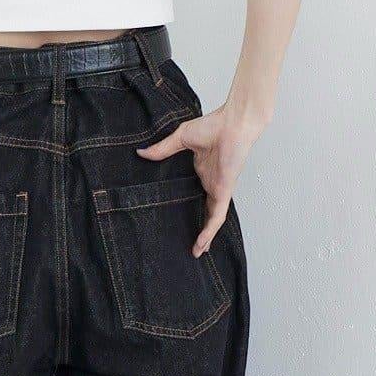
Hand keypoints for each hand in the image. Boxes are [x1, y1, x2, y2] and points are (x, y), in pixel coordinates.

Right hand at [136, 106, 262, 255]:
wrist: (233, 123)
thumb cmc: (213, 126)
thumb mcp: (181, 139)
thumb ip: (162, 149)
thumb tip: (141, 153)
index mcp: (202, 172)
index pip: (193, 194)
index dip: (187, 206)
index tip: (176, 216)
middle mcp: (210, 183)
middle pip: (203, 211)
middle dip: (199, 227)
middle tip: (188, 242)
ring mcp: (218, 189)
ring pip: (211, 219)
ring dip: (206, 236)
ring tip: (196, 252)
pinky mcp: (223, 192)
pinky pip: (217, 216)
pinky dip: (210, 230)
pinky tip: (202, 244)